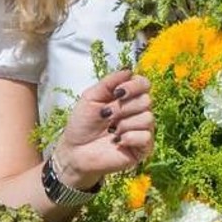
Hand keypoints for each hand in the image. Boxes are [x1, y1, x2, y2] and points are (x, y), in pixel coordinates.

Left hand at [53, 70, 153, 188]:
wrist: (74, 151)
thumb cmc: (82, 125)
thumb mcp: (90, 97)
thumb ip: (109, 82)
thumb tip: (129, 70)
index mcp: (127, 98)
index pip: (144, 84)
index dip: (134, 86)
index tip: (117, 93)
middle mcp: (137, 112)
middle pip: (146, 100)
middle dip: (123, 107)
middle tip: (106, 115)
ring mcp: (141, 130)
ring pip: (148, 118)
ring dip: (124, 123)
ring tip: (110, 131)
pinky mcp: (142, 149)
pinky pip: (146, 137)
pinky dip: (129, 137)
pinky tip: (117, 141)